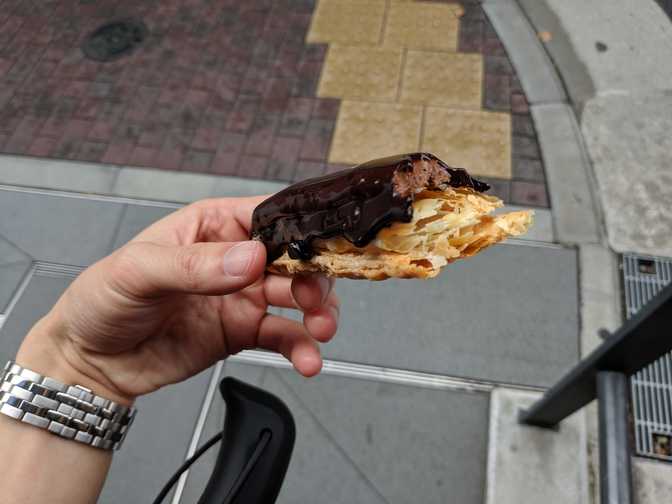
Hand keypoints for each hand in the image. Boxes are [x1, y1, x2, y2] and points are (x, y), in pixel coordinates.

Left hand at [18, 196, 338, 404]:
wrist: (92, 363)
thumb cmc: (102, 300)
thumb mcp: (139, 271)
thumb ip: (194, 265)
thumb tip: (249, 259)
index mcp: (212, 226)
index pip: (269, 216)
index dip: (301, 229)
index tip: (323, 245)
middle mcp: (234, 258)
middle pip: (293, 258)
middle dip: (314, 275)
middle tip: (316, 297)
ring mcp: (241, 296)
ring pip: (296, 297)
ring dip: (317, 312)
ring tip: (320, 329)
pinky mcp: (242, 331)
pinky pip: (281, 336)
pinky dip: (300, 347)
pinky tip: (307, 359)